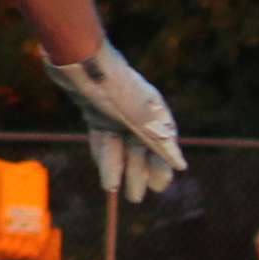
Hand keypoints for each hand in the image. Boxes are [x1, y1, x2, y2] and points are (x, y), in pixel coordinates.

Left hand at [39, 44, 187, 201]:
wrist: (77, 61)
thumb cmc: (113, 87)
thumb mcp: (138, 118)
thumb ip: (159, 142)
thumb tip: (181, 165)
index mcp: (153, 109)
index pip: (162, 143)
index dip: (161, 166)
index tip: (159, 187)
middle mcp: (136, 111)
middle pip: (139, 147)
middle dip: (137, 172)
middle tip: (135, 198)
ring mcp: (115, 110)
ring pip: (118, 145)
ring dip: (117, 167)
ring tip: (112, 190)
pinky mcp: (95, 110)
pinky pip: (102, 137)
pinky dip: (102, 153)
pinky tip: (102, 170)